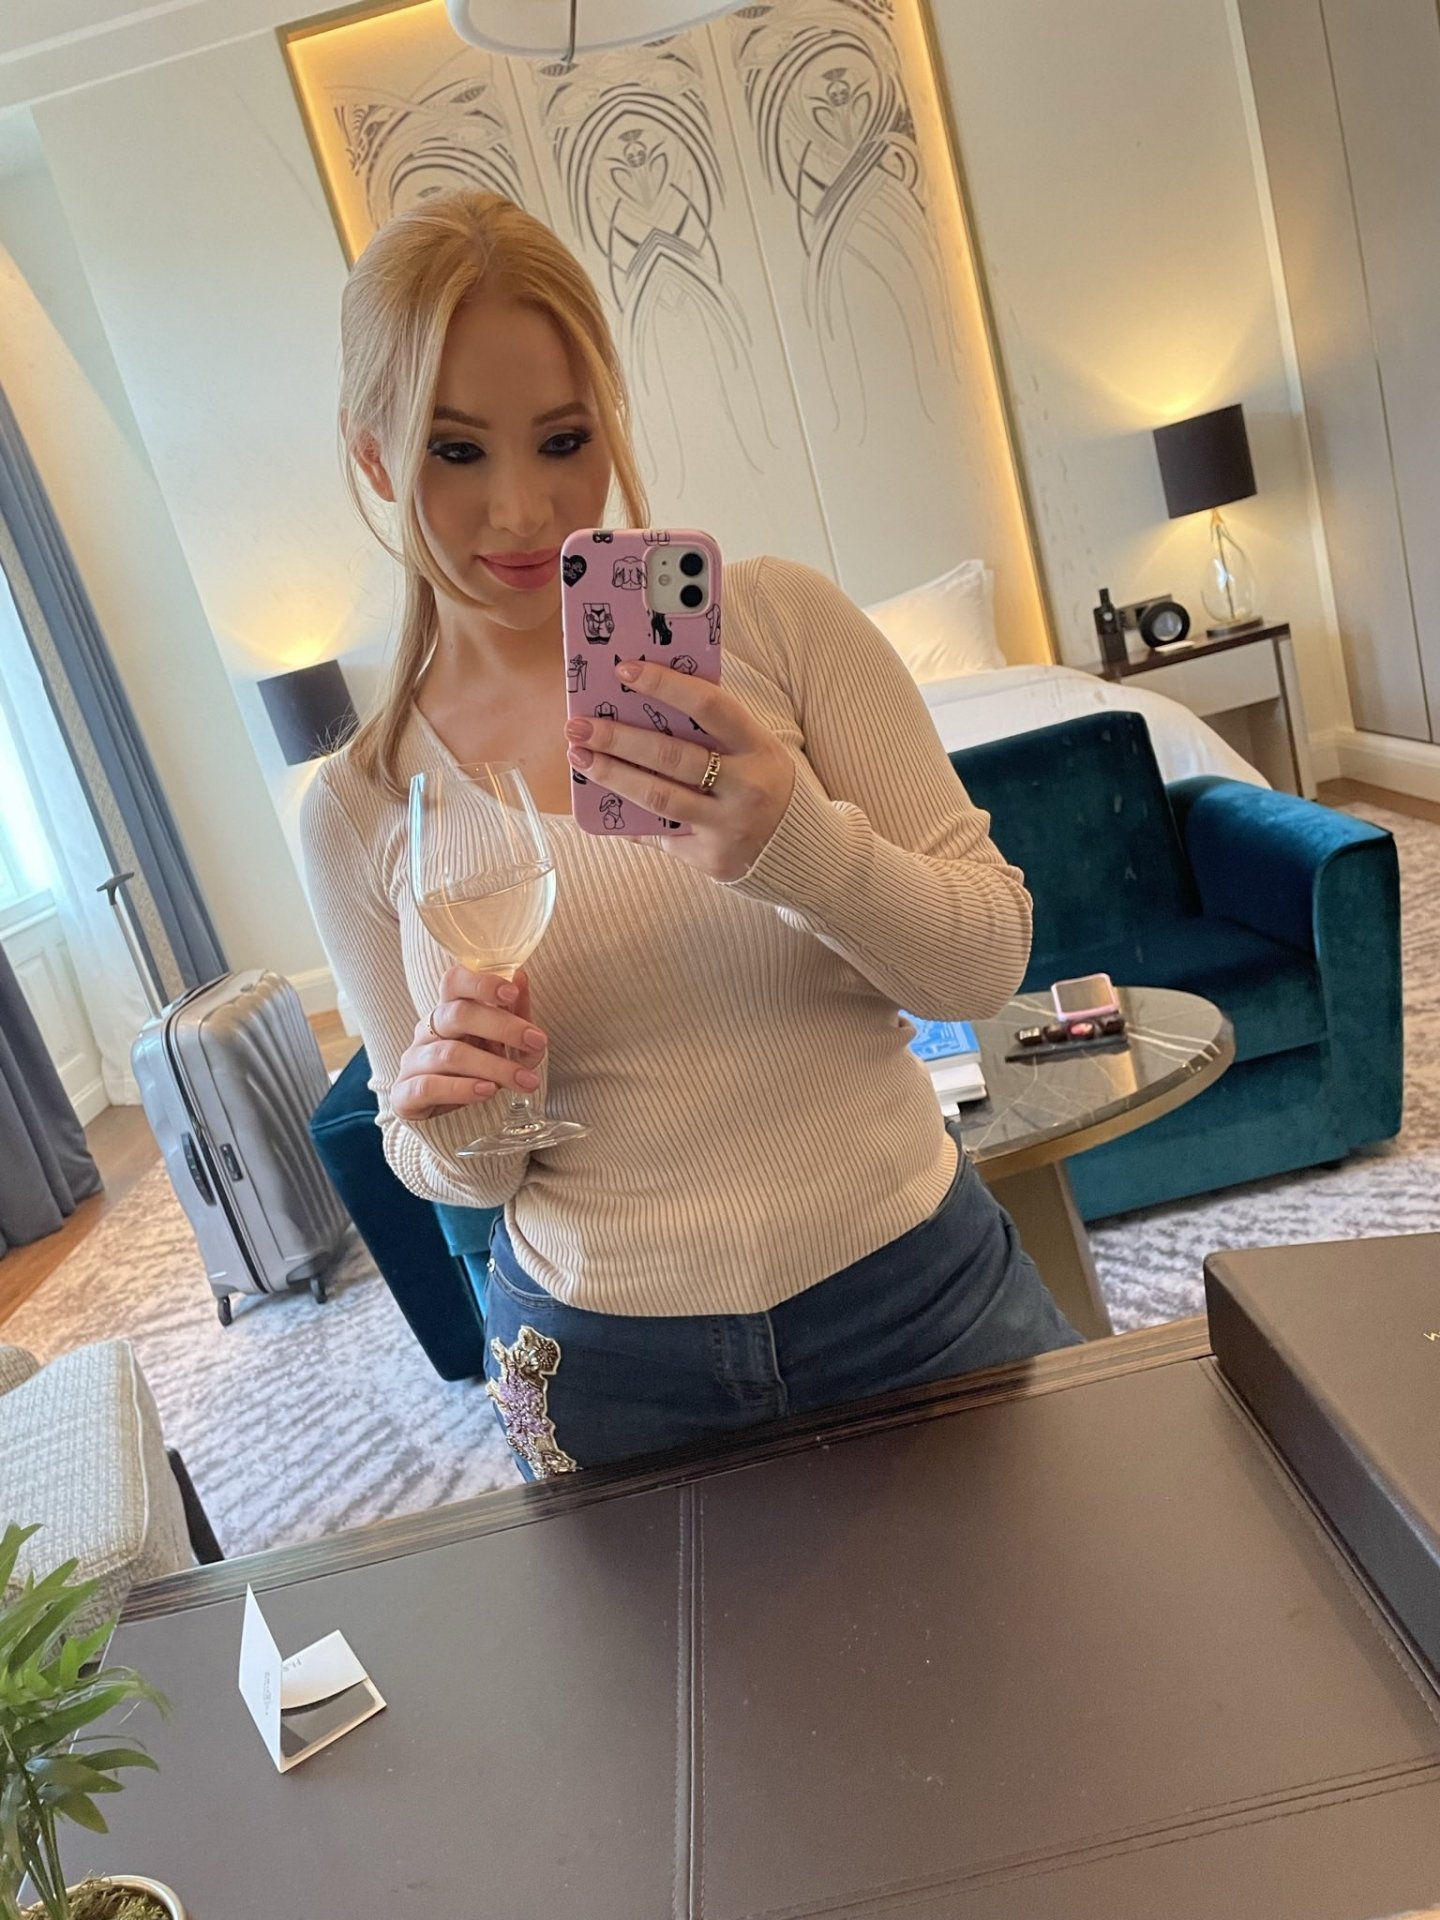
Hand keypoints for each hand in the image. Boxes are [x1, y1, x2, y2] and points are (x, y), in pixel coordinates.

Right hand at [390, 965, 547, 1121]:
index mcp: (448, 1010)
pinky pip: (428, 1086)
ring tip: (525, 1080)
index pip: (453, 981)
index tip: (511, 992)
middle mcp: (427, 1031)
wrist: (450, 1120)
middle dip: (502, 1027)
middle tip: (537, 1041)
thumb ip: (515, 1015)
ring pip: (450, 1054)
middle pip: (457, 1016)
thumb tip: (521, 976)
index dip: (480, 983)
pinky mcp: (404, 1095)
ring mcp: (412, 1061)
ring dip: (494, 1067)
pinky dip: (461, 1088)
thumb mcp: (506, 1044)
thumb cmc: (480, 1071)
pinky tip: (488, 1091)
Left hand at [564, 659, 794, 881]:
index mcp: (758, 747)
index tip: (623, 670)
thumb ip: (713, 730)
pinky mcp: (712, 859)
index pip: (709, 706)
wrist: (801, 851)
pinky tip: (601, 803)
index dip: (665, 685)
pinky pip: (660, 835)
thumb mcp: (756, 750)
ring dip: (612, 776)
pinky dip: (628, 820)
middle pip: (672, 756)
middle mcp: (746, 787)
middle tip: (579, 724)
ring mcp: (728, 826)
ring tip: (580, 758)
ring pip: (659, 798)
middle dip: (619, 738)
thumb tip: (644, 701)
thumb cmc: (764, 784)